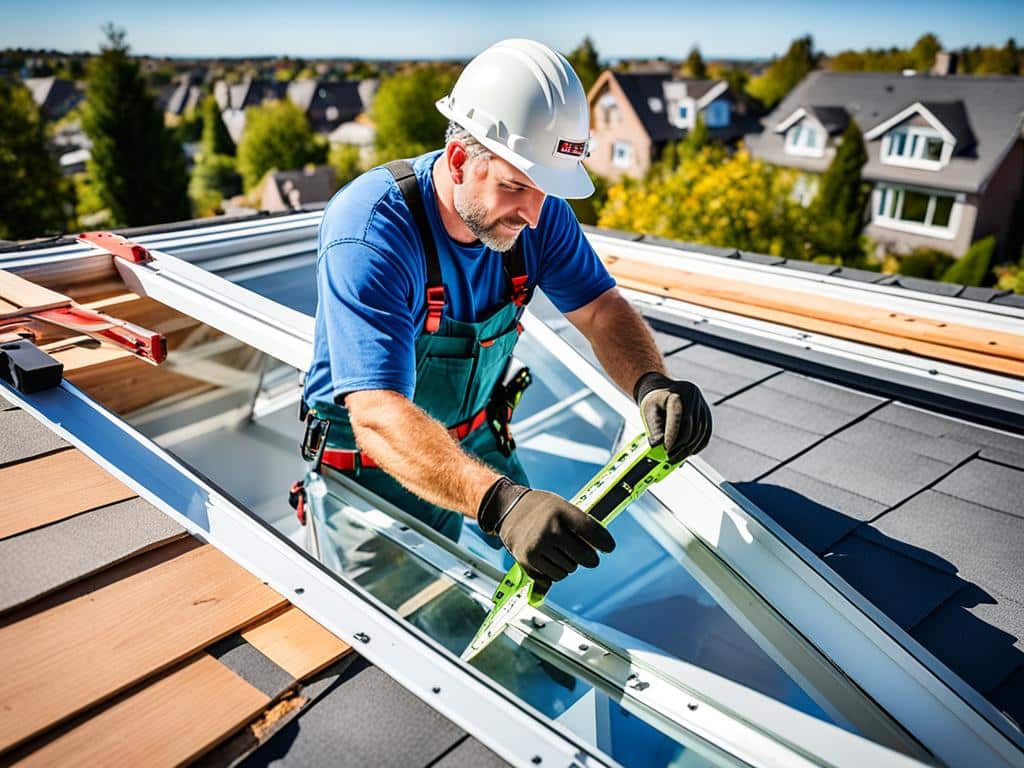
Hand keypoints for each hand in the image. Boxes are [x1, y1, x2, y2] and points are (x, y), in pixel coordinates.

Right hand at [477, 477, 614, 590]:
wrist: (508, 509)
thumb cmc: (541, 509)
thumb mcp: (562, 506)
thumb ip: (581, 524)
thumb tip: (603, 547)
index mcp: (562, 512)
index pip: (593, 532)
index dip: (605, 543)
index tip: (608, 548)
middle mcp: (550, 530)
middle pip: (584, 557)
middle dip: (589, 558)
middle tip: (587, 554)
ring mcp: (538, 546)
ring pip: (570, 569)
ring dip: (570, 564)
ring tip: (560, 551)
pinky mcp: (528, 561)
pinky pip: (554, 577)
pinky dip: (556, 571)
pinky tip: (549, 558)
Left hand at [634, 372, 711, 461]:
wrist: (663, 390)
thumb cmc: (655, 402)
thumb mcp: (649, 412)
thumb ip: (653, 429)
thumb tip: (658, 447)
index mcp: (677, 394)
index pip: (676, 417)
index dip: (672, 435)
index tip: (666, 450)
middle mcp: (692, 397)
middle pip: (690, 428)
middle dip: (680, 447)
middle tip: (670, 458)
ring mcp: (702, 404)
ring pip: (700, 432)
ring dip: (689, 448)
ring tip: (678, 457)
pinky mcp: (706, 412)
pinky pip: (706, 432)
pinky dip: (699, 445)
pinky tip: (690, 452)